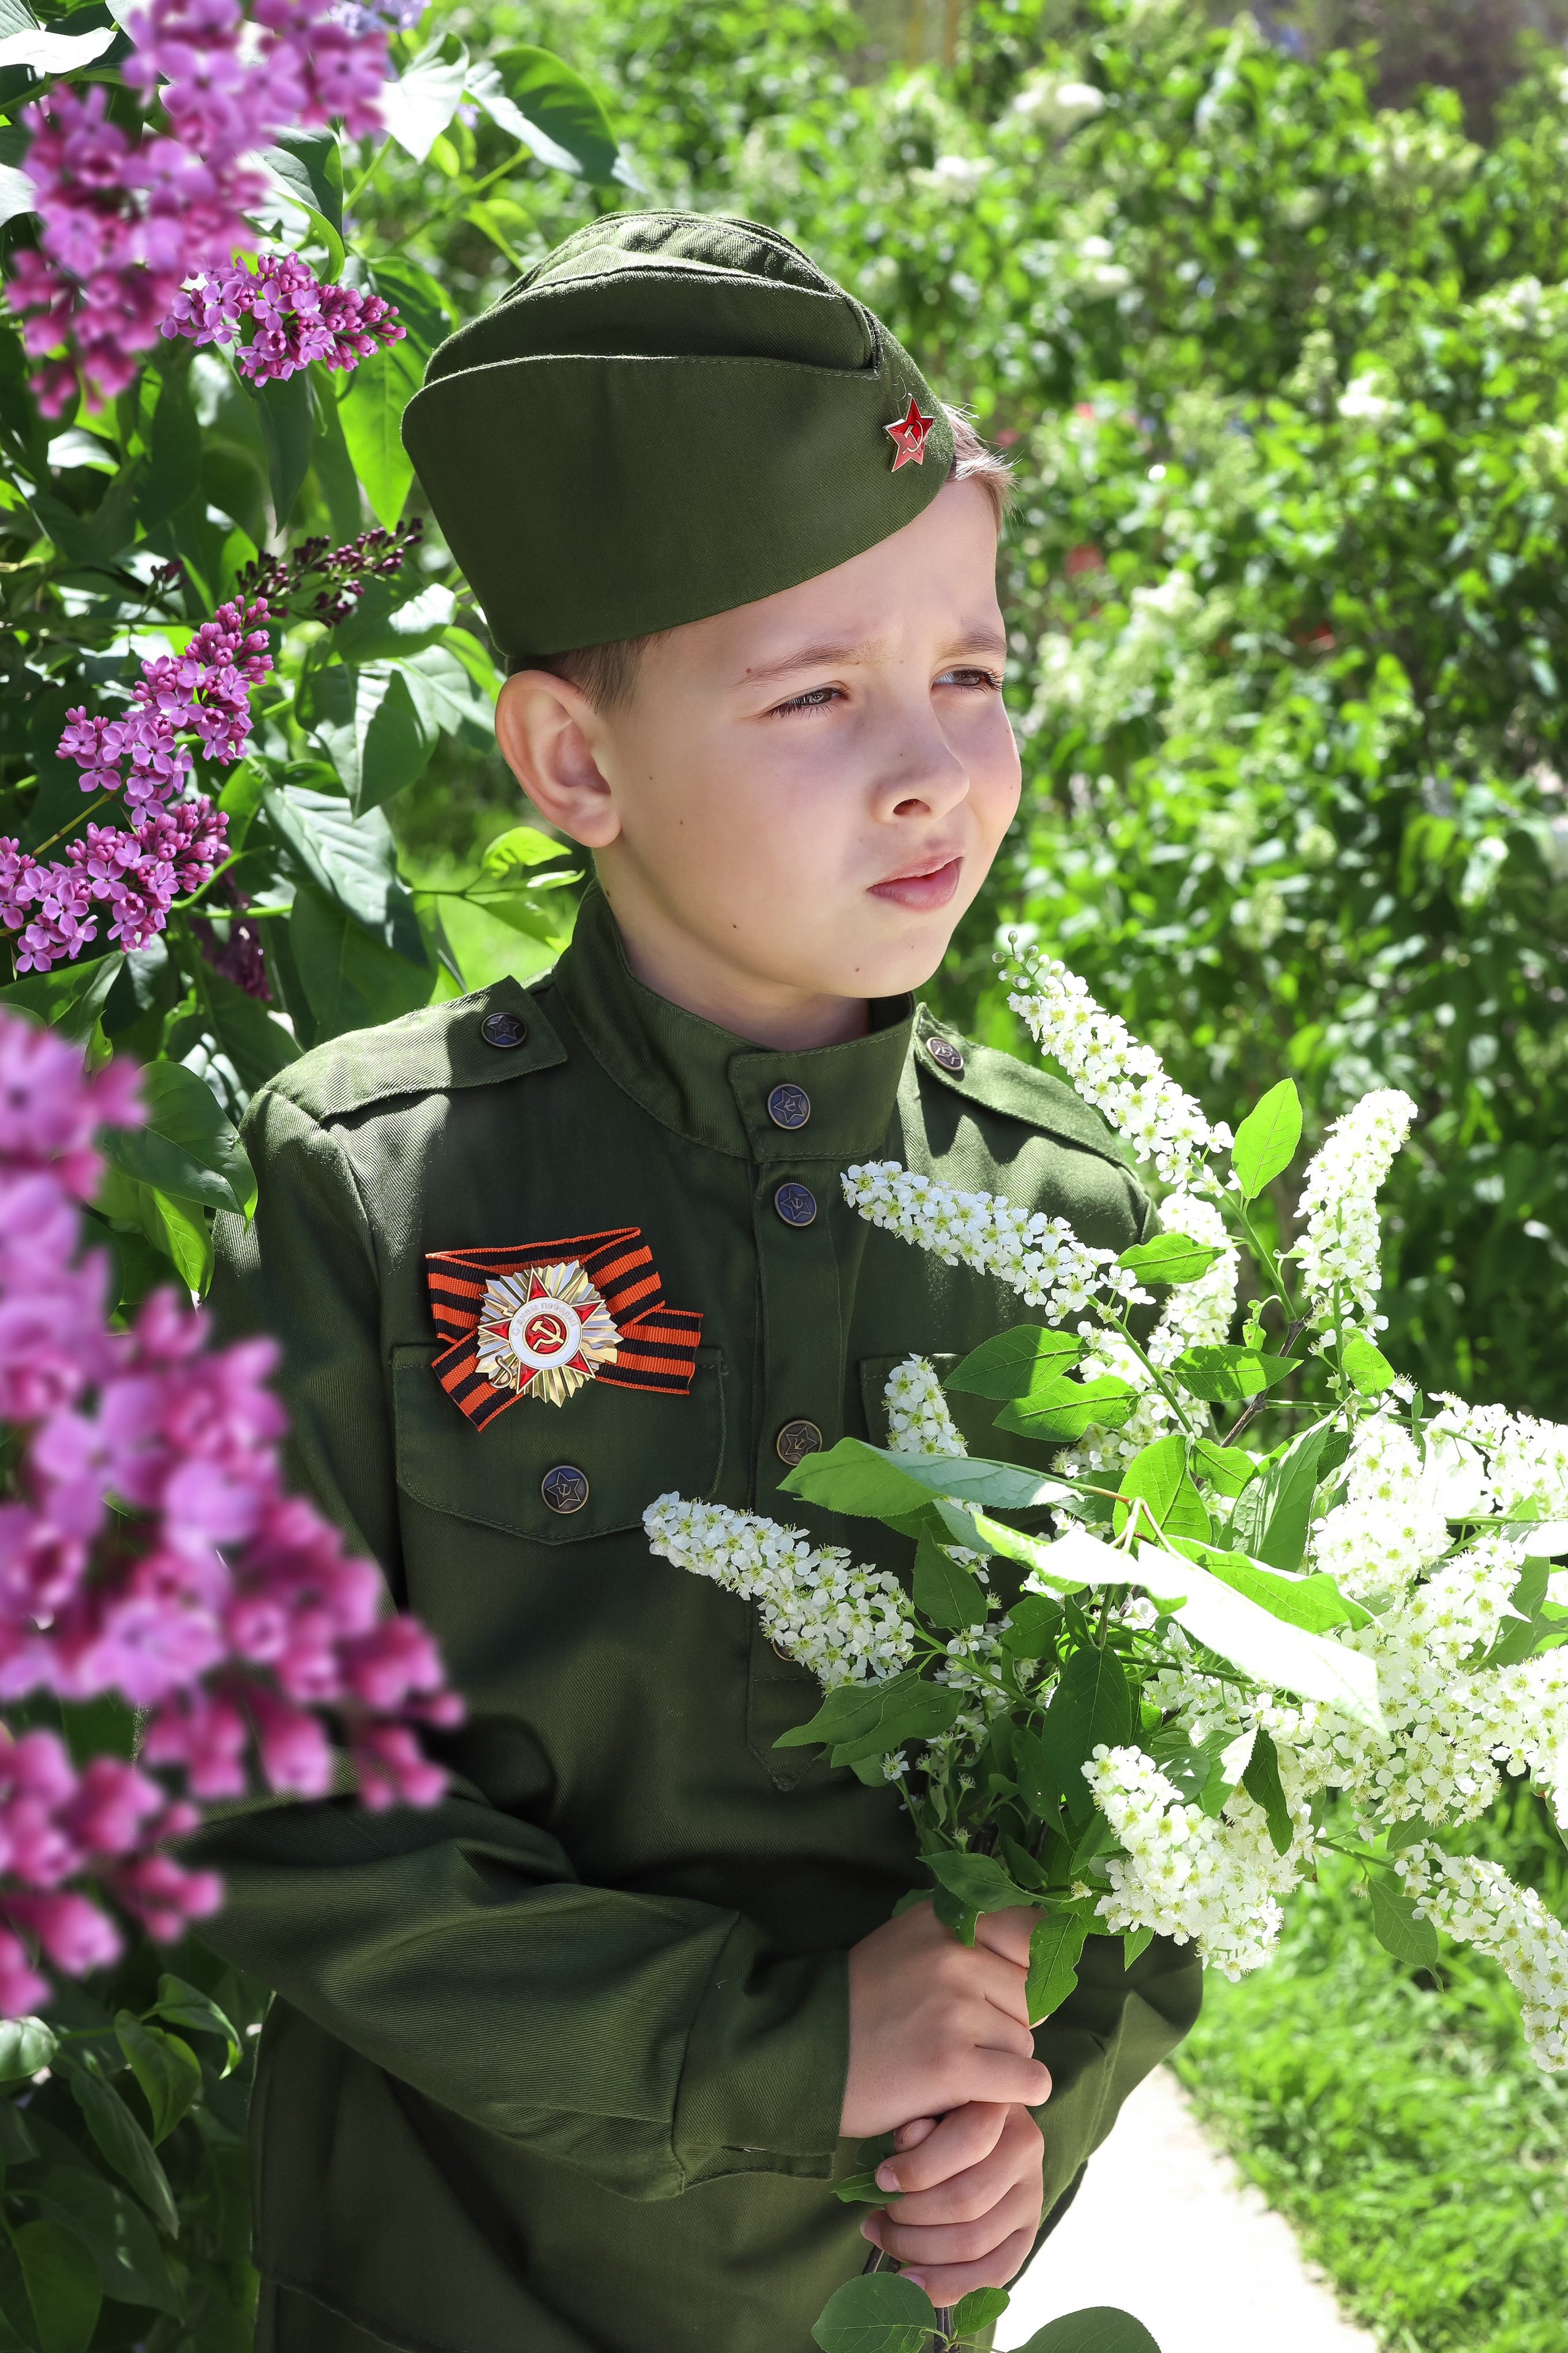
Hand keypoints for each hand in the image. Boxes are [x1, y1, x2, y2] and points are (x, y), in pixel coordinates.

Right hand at [840, 1901, 1050, 2138]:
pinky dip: (1012, 2095)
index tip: (1016, 1989)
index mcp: (944, 1920)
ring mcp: (954, 2009)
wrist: (800, 2052)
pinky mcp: (953, 2065)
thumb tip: (1040, 1974)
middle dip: (1009, 2021)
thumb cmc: (859, 2004)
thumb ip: (965, 1944)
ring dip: (1001, 2062)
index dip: (1032, 1966)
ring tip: (951, 2065)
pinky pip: (1028, 2080)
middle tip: (964, 2039)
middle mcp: (953, 1955)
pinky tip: (976, 2095)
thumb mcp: (908, 1944)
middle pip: (1031, 1995)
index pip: (1032, 1932)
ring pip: (1027, 2041)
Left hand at [861, 2103, 1044, 2304]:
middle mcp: (1026, 2150)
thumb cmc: (932, 2111)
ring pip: (975, 2242)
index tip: (881, 2178)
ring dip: (919, 2250)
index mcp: (1001, 2105)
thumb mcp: (923, 2099)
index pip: (970, 2140)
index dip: (919, 2166)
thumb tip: (907, 2138)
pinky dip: (948, 2286)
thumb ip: (917, 2114)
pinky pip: (993, 2274)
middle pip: (967, 2200)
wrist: (964, 2125)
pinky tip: (911, 2283)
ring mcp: (1031, 2196)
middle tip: (875, 2217)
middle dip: (910, 2216)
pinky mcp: (1027, 2234)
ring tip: (884, 2241)